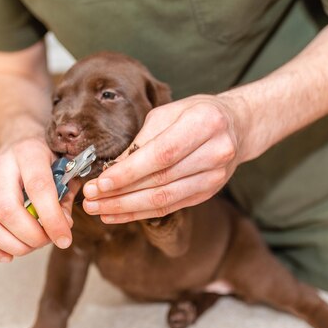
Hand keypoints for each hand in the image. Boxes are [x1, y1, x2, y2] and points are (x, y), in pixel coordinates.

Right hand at [0, 138, 78, 261]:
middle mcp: (0, 167)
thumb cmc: (47, 160)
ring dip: (12, 246)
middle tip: (47, 241)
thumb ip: (66, 198)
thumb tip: (62, 226)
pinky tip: (7, 254)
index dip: (52, 219)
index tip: (64, 239)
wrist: (22, 144)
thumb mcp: (65, 170)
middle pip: (7, 211)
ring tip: (31, 246)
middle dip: (31, 236)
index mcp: (28, 153)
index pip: (38, 188)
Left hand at [81, 94, 247, 222]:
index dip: (128, 172)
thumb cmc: (196, 113)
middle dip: (120, 194)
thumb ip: (142, 140)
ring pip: (165, 200)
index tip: (100, 183)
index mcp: (205, 123)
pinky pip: (170, 207)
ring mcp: (215, 177)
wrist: (237, 126)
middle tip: (90, 200)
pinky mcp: (208, 193)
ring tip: (98, 209)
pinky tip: (118, 214)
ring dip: (127, 208)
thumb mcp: (168, 113)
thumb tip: (110, 169)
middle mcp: (215, 152)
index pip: (161, 154)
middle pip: (161, 181)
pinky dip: (140, 213)